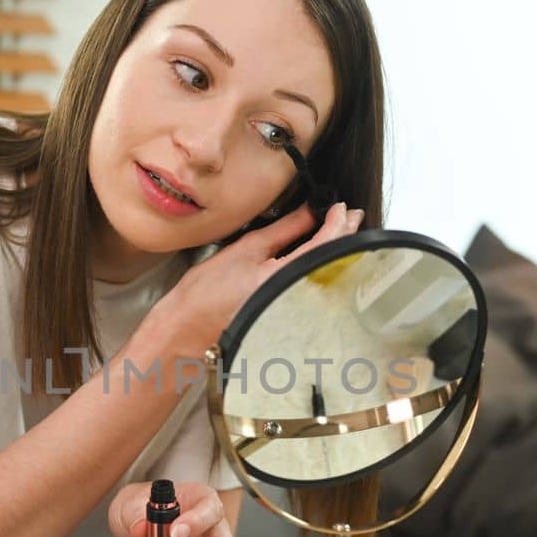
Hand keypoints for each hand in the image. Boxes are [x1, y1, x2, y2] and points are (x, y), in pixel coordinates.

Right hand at [156, 202, 364, 359]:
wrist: (186, 329)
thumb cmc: (206, 294)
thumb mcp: (246, 250)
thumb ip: (284, 230)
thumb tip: (308, 211)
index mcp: (285, 278)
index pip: (326, 245)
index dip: (337, 223)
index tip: (341, 207)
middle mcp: (296, 298)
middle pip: (334, 262)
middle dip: (345, 236)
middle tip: (350, 215)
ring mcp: (296, 312)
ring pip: (329, 277)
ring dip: (337, 251)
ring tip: (340, 231)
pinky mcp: (290, 319)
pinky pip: (316, 289)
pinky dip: (324, 269)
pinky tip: (323, 257)